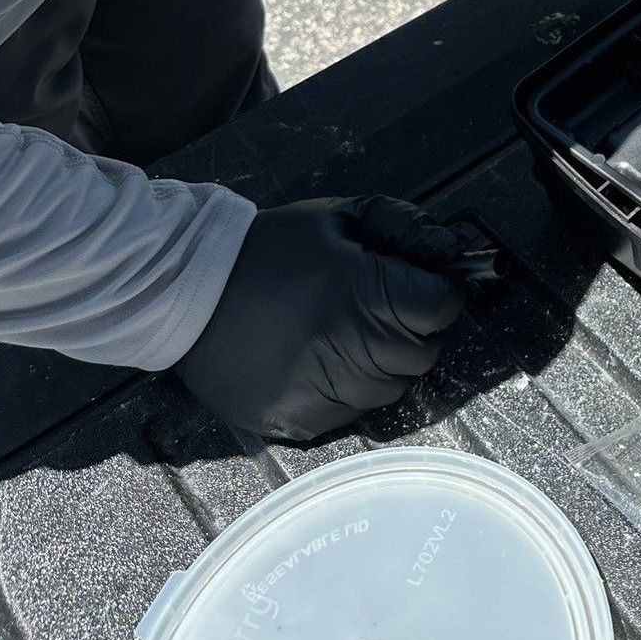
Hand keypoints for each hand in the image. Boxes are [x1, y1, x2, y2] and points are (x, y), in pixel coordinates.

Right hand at [174, 196, 466, 441]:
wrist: (187, 295)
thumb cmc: (271, 249)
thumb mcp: (339, 217)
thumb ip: (403, 226)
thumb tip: (453, 250)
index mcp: (366, 293)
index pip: (442, 307)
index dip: (437, 291)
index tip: (419, 282)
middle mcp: (354, 351)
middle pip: (425, 352)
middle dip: (413, 326)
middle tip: (378, 304)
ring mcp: (329, 394)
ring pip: (394, 388)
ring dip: (385, 362)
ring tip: (347, 331)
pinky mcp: (302, 422)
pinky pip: (355, 413)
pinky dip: (351, 390)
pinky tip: (321, 359)